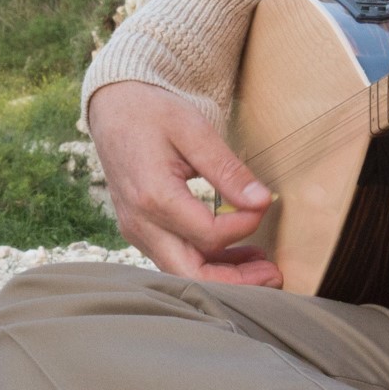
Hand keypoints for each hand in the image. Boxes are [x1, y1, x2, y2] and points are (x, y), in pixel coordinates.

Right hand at [87, 81, 284, 286]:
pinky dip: (207, 262)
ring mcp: (138, 231)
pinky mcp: (142, 230)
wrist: (113, 109)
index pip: (209, 234)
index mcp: (153, 197)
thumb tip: (261, 201)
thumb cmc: (152, 113)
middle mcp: (140, 223)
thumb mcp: (194, 131)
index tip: (264, 205)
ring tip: (263, 267)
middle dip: (236, 281)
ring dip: (224, 275)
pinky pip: (175, 258)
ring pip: (183, 273)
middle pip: (191, 274)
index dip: (244, 225)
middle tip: (275, 273)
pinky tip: (237, 255)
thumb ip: (227, 170)